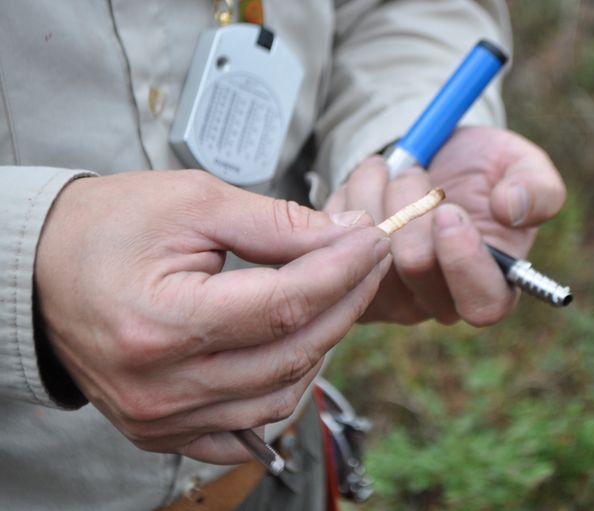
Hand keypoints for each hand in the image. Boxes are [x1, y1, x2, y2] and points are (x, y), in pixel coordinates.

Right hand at [34, 170, 390, 463]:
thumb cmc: (107, 228)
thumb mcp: (193, 203)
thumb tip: (344, 235)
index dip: (341, 271)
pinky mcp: (163, 431)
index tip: (371, 240)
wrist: (39, 273)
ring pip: (280, 395)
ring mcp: (161, 418)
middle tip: (366, 261)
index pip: (285, 304)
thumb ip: (276, 224)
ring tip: (334, 298)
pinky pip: (248, 429)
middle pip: (291, 352)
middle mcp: (161, 385)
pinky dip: (284, 390)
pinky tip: (297, 352)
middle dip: (345, 301)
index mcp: (162, 322)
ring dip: (321, 345)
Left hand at [325, 126, 564, 324]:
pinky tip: (362, 186)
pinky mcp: (349, 282)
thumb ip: (536, 187)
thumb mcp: (521, 165)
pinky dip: (344, 201)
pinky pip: (334, 242)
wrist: (430, 163)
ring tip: (386, 170)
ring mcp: (390, 298)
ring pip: (368, 248)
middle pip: (414, 266)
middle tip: (413, 170)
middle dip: (410, 200)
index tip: (449, 210)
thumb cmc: (482, 170)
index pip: (481, 304)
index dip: (462, 259)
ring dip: (373, 193)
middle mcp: (439, 302)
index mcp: (490, 286)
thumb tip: (512, 209)